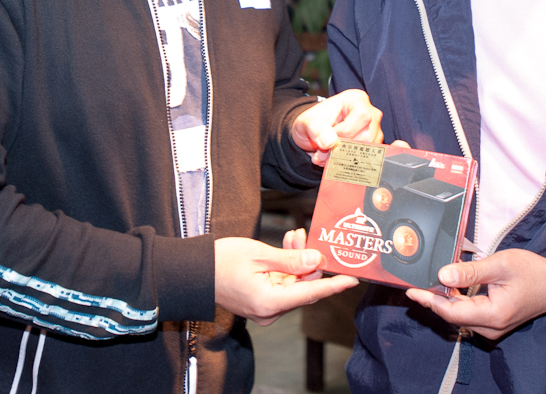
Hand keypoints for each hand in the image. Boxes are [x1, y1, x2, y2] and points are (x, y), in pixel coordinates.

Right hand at [215, 237, 357, 325]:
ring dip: (296, 261)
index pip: (310, 294)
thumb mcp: (260, 254)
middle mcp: (270, 311)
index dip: (333, 285)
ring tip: (292, 236)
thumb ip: (291, 260)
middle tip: (302, 234)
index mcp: (270, 302)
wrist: (193, 272)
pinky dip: (285, 267)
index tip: (352, 279)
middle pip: (302, 286)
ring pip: (293, 283)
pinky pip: (281, 285)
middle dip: (307, 260)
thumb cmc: (221, 262)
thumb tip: (317, 259)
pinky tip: (285, 246)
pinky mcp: (260, 302)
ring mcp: (265, 308)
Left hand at [291, 90, 382, 165]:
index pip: (362, 116)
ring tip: (325, 155)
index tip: (328, 138)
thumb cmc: (312, 122)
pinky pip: (365, 159)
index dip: (346, 131)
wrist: (312, 133)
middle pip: (367, 136)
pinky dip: (346, 163)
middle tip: (323, 151)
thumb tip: (330, 142)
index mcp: (356, 100)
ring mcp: (373, 132)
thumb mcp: (306, 122)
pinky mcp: (372, 148)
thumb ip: (316, 129)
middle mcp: (370, 114)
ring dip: (343, 158)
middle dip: (343, 148)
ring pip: (368, 151)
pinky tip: (332, 159)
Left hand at [404, 249, 545, 340]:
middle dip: (432, 299)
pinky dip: (456, 302)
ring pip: (460, 316)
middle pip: (453, 315)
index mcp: (492, 314)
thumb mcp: (501, 265)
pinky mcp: (494, 323)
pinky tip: (448, 288)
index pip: (451, 312)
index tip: (411, 290)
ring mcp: (493, 328)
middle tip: (414, 283)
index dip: (429, 300)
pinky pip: (469, 314)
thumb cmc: (533, 272)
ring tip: (427, 283)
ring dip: (444, 300)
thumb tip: (442, 275)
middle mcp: (491, 327)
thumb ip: (471, 272)